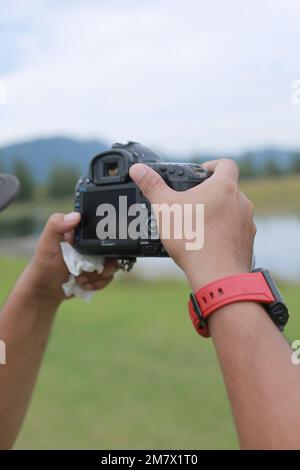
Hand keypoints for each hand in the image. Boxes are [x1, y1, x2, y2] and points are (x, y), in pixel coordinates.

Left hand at [25, 212, 118, 302]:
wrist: (45, 290)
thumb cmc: (43, 264)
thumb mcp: (47, 243)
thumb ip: (56, 225)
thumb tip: (76, 215)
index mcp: (81, 231)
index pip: (103, 227)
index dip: (106, 238)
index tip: (98, 251)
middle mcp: (92, 243)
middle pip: (114, 247)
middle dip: (105, 263)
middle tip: (90, 269)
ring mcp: (97, 258)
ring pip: (113, 264)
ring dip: (99, 275)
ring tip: (82, 278)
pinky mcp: (99, 272)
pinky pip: (109, 277)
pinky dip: (98, 283)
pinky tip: (84, 284)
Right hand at [129, 160, 255, 290]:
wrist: (217, 275)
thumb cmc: (193, 239)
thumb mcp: (166, 208)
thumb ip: (152, 186)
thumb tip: (138, 169)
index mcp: (224, 187)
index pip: (226, 164)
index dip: (212, 165)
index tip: (200, 173)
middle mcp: (241, 202)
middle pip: (228, 189)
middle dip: (211, 194)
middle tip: (192, 203)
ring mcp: (247, 223)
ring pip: (233, 211)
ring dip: (218, 214)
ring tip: (198, 226)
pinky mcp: (247, 242)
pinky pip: (235, 232)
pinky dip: (224, 233)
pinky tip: (207, 243)